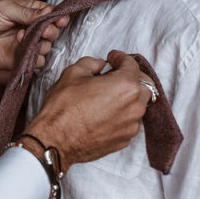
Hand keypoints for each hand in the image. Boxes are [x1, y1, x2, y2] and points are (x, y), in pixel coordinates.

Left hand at [0, 0, 67, 70]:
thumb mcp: (6, 8)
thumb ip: (28, 12)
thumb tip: (49, 13)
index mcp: (31, 12)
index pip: (53, 15)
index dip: (59, 18)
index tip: (59, 21)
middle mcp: (32, 29)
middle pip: (53, 33)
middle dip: (50, 32)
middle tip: (40, 31)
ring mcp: (27, 44)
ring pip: (47, 48)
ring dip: (39, 45)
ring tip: (21, 37)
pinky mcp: (21, 59)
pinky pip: (37, 63)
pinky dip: (33, 58)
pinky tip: (20, 49)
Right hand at [25, 51, 149, 169]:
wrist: (55, 141)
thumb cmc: (63, 108)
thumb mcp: (73, 73)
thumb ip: (91, 63)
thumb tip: (99, 65)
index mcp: (125, 86)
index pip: (132, 64)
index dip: (120, 58)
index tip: (113, 58)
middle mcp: (134, 107)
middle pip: (144, 85)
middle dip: (132, 77)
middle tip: (116, 74)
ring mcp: (130, 126)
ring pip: (138, 105)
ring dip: (128, 97)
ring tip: (109, 95)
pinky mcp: (124, 140)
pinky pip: (129, 122)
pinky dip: (122, 114)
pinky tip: (106, 113)